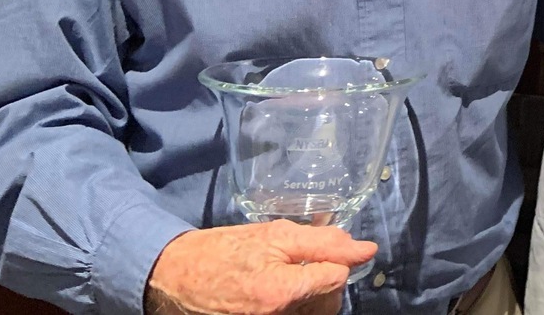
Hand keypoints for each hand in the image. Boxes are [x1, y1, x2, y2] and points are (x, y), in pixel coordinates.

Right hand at [144, 221, 375, 314]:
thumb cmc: (223, 251)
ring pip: (315, 312)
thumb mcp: (275, 235)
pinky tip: (282, 290)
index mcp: (281, 293)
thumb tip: (366, 249)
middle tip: (305, 260)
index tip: (324, 249)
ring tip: (291, 275)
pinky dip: (299, 304)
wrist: (176, 277)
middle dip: (326, 278)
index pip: (338, 277)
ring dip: (314, 293)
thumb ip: (324, 242)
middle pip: (330, 301)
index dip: (335, 257)